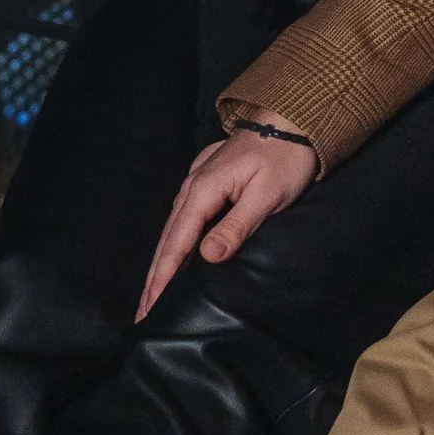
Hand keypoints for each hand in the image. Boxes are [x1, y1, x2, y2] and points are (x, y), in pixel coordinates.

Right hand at [136, 121, 318, 317]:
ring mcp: (197, 181)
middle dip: (153, 278)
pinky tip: (172, 257)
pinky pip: (182, 218)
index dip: (163, 278)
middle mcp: (193, 186)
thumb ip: (236, 225)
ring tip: (151, 294)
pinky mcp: (205, 181)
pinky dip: (173, 242)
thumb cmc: (285, 159)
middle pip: (167, 239)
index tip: (150, 307)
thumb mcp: (266, 195)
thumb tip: (206, 255)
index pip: (177, 243)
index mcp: (204, 190)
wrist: (291, 120)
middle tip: (142, 314)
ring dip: (161, 262)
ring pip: (172, 229)